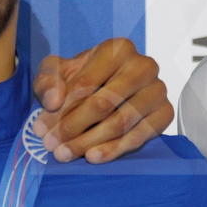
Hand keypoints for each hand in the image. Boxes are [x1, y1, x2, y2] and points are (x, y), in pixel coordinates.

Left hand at [32, 39, 172, 163]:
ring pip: (120, 122)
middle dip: (72, 128)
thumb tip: (53, 101)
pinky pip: (140, 136)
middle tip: (51, 146)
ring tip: (66, 154)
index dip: (60, 109)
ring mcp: (158, 89)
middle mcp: (143, 66)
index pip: (85, 82)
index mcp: (117, 49)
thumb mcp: (58, 72)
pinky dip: (114, 149)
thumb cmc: (82, 76)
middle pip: (103, 103)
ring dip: (89, 142)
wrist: (111, 87)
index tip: (40, 130)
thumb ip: (48, 81)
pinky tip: (93, 157)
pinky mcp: (165, 113)